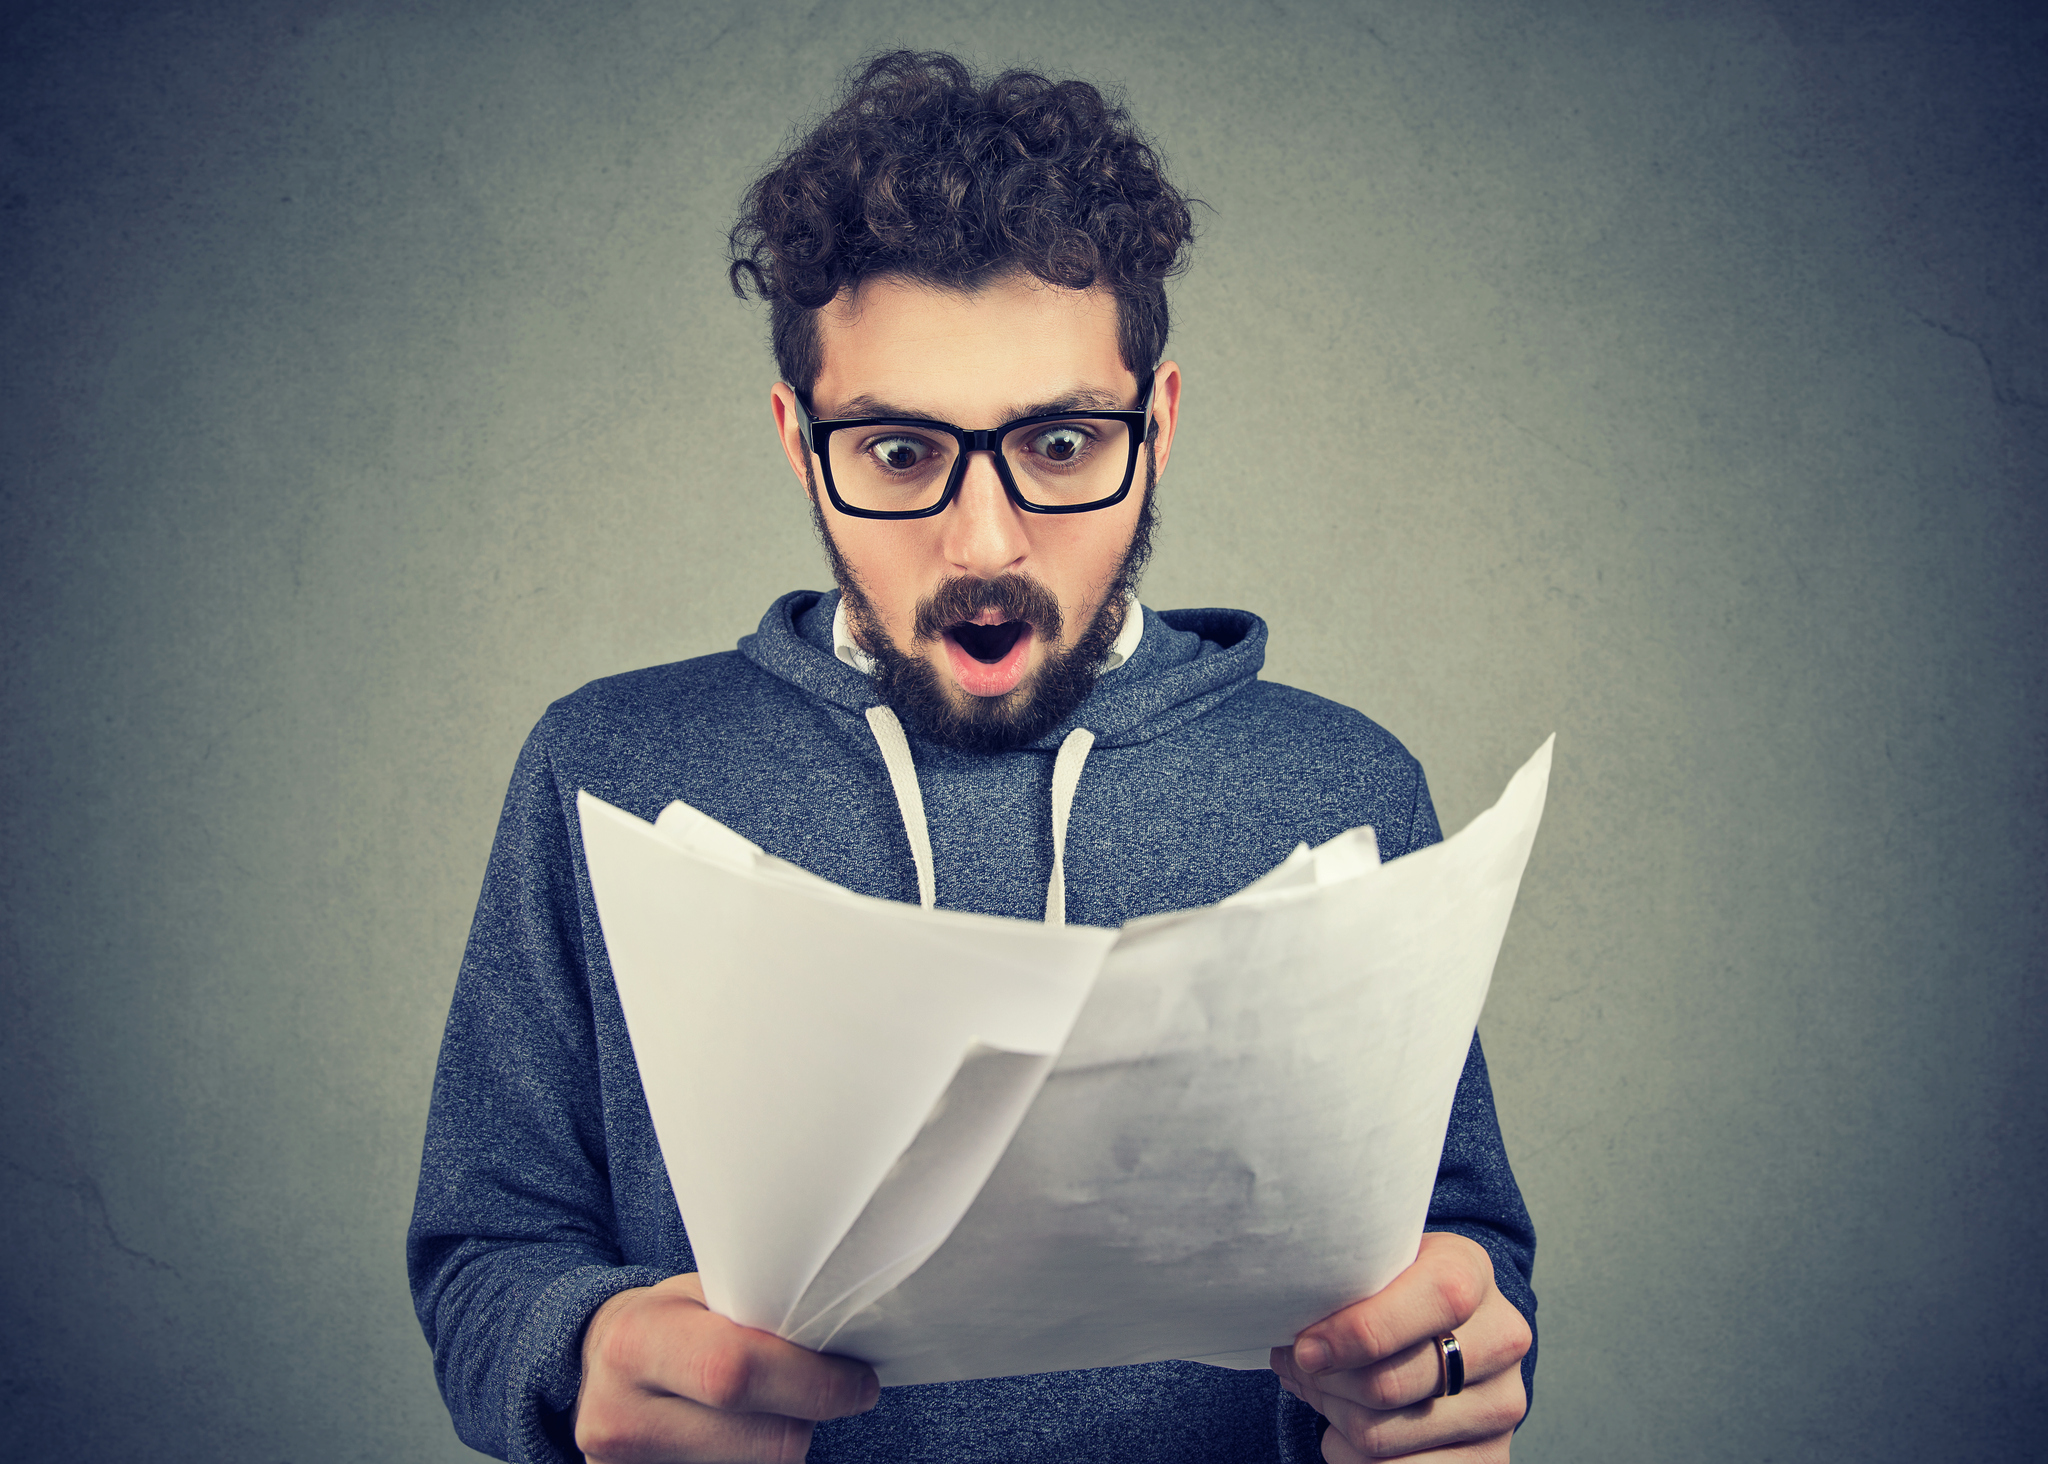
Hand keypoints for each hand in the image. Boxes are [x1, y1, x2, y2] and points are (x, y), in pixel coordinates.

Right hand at [574, 1273, 879, 1462]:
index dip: (814, 1382)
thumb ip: (758, 1313)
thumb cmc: (667, 1319)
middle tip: (832, 1390)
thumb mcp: (700, 1295)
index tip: (860, 1382)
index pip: (738, 1373)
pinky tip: (744, 1434)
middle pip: (765, 1441)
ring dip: (783, 1443)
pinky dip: (757, 1462)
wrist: (599, 1363)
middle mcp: (622, 1417)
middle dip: (810, 1414)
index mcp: (638, 1343)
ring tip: (769, 1407)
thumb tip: (840, 1337)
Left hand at [1270, 1233, 1530, 1460]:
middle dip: (1325, 1381)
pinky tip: (1344, 1429)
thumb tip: (1294, 1349)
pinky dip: (1349, 1457)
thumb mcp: (1373, 1264)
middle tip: (1299, 1367)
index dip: (1361, 1330)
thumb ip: (1343, 1284)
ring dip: (1332, 1417)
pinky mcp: (1491, 1458)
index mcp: (1470, 1270)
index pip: (1436, 1300)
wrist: (1444, 1325)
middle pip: (1388, 1385)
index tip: (1305, 1348)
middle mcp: (1502, 1339)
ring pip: (1381, 1436)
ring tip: (1322, 1392)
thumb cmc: (1388, 1290)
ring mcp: (1503, 1404)